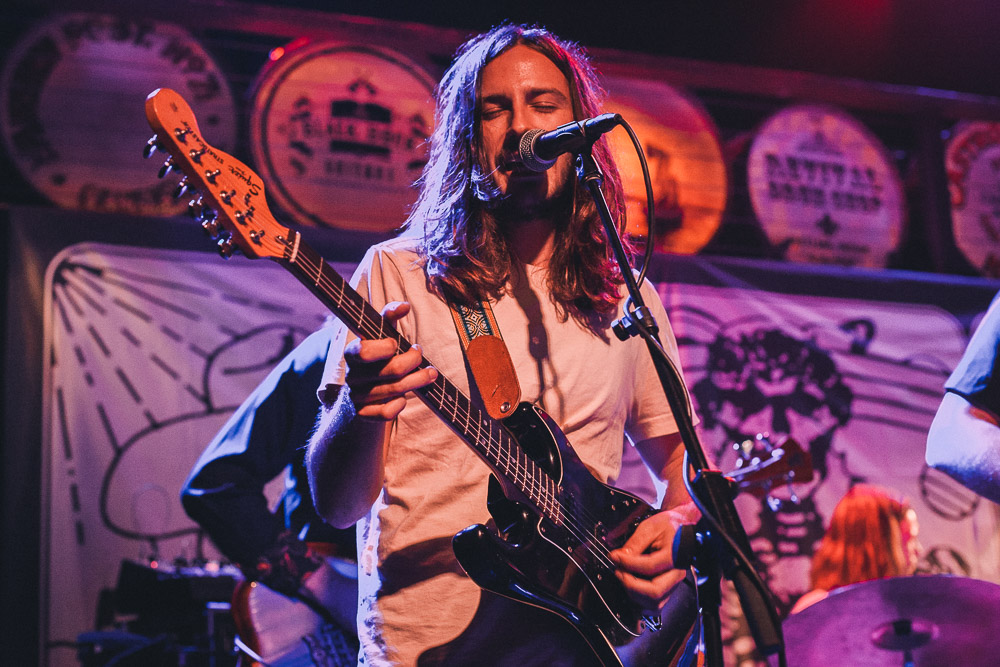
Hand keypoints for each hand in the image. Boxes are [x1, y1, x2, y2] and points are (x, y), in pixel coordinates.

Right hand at [343, 301, 437, 420]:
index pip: (365, 351)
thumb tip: (405, 305)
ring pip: (395, 390)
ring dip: (418, 380)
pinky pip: (387, 413)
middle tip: (422, 355)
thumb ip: (389, 316)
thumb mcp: (379, 334)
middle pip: (392, 370)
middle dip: (414, 361)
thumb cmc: (376, 357)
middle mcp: (351, 375)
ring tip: (430, 373)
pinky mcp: (363, 414)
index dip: (385, 347)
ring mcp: (356, 396)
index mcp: (352, 353)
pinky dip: (399, 404)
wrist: (359, 392)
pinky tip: (403, 397)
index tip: (396, 344)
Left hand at [610, 502, 698, 610]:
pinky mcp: (668, 590)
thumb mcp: (650, 527)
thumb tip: (618, 557)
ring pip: (655, 604)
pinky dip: (640, 602)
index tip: (614, 556)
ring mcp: (674, 585)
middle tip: (618, 571)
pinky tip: (630, 588)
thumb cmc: (668, 526)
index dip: (627, 563)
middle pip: (654, 592)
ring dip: (634, 595)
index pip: (649, 567)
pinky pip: (655, 606)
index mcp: (675, 556)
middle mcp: (677, 574)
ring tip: (623, 577)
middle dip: (630, 584)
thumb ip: (634, 543)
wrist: (681, 528)